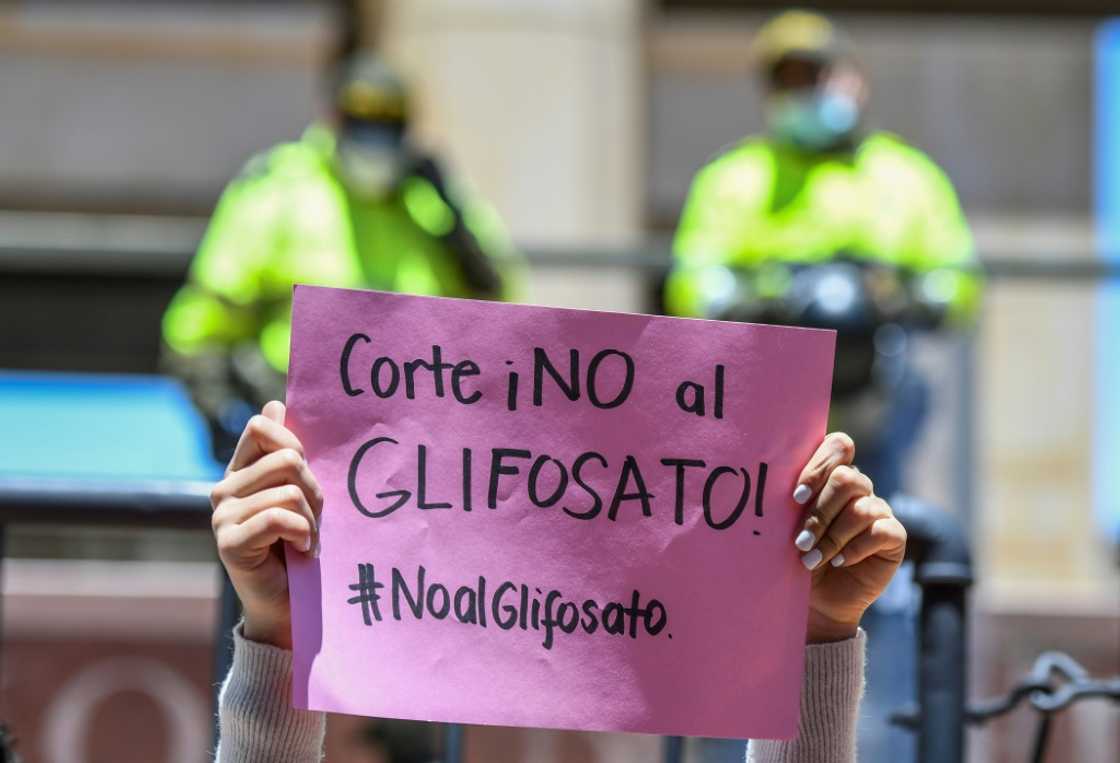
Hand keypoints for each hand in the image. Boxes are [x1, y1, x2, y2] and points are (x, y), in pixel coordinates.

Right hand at [210, 401, 323, 648]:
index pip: (261, 428)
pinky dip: (302, 534)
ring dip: (312, 520)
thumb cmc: (299, 544)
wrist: (290, 605)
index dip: (295, 445)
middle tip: (314, 519)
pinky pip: (280, 518)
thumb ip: (286, 452)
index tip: (308, 476)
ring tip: (307, 540)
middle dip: (314, 490)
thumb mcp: (300, 493)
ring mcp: (223, 516)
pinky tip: (301, 551)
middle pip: (286, 458)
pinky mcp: (230, 542)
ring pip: (289, 491)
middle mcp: (224, 489)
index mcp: (240, 471)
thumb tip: (275, 404)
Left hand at [791, 433, 906, 643]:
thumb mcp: (787, 527)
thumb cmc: (796, 555)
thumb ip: (790, 502)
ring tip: (810, 559)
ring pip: (860, 508)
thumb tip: (775, 487)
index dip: (819, 467)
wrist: (815, 598)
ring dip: (831, 537)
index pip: (838, 447)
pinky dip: (854, 549)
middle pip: (847, 478)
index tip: (795, 498)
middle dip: (820, 512)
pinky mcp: (893, 536)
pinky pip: (880, 531)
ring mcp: (878, 509)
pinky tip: (838, 562)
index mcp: (831, 475)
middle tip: (800, 540)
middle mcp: (857, 488)